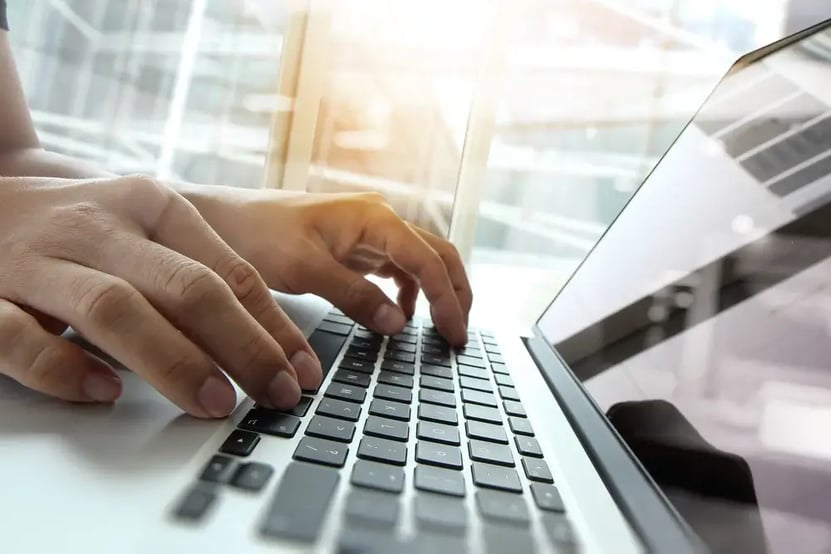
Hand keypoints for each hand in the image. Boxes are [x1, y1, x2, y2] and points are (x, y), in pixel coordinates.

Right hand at [0, 176, 321, 416]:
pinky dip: (63, 367)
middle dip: (242, 345)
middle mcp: (101, 227)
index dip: (272, 326)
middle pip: (185, 287)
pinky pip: (20, 337)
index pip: (229, 271)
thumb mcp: (146, 229)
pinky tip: (103, 392)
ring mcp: (40, 260)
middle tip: (275, 394)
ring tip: (214, 402)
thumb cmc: (82, 228)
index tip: (302, 372)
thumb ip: (199, 272)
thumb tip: (272, 342)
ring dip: (172, 360)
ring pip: (114, 308)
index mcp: (150, 206)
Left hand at [199, 190, 472, 345]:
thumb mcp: (304, 269)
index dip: (448, 299)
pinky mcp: (354, 246)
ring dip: (436, 292)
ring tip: (441, 328)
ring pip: (420, 261)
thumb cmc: (255, 234)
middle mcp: (378, 220)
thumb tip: (398, 323)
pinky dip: (408, 292)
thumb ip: (354, 296)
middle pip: (437, 254)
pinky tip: (401, 315)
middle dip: (455, 292)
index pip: (428, 260)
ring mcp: (368, 232)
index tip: (454, 334)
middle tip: (458, 334)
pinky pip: (395, 268)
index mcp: (373, 217)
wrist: (220, 220)